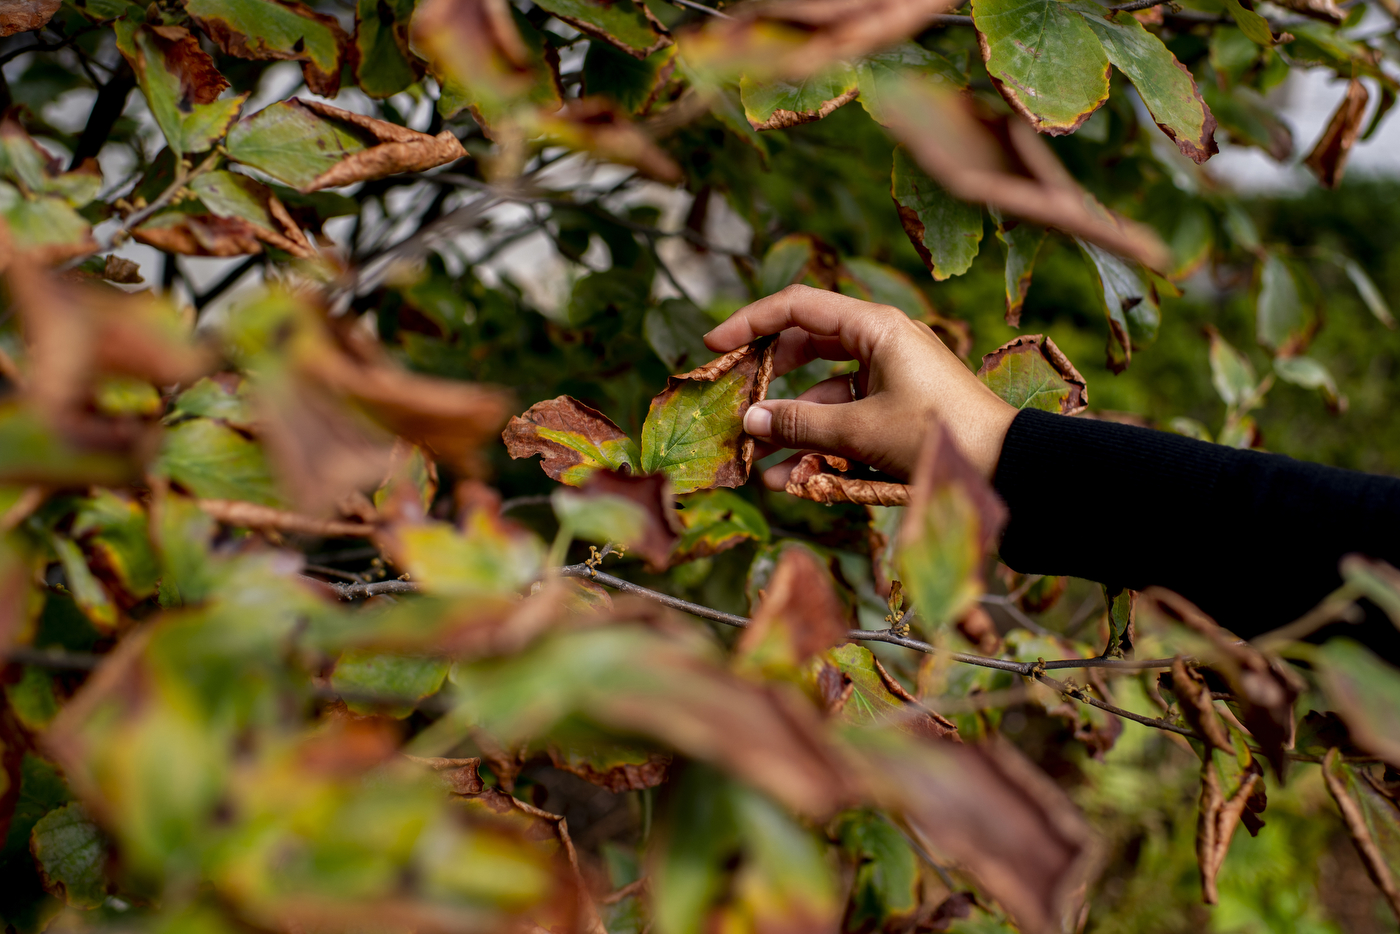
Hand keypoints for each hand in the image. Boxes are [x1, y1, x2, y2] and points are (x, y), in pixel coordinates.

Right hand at [703, 285, 1017, 488]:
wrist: (1006, 465)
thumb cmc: (937, 432)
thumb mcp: (861, 429)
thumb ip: (800, 423)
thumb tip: (749, 422)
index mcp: (874, 326)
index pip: (797, 306)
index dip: (750, 322)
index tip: (714, 346)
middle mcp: (879, 342)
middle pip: (805, 349)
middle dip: (767, 383)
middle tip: (732, 405)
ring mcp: (888, 375)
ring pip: (823, 392)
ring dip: (791, 426)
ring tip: (757, 462)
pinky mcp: (895, 407)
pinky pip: (845, 418)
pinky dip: (819, 443)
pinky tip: (791, 479)